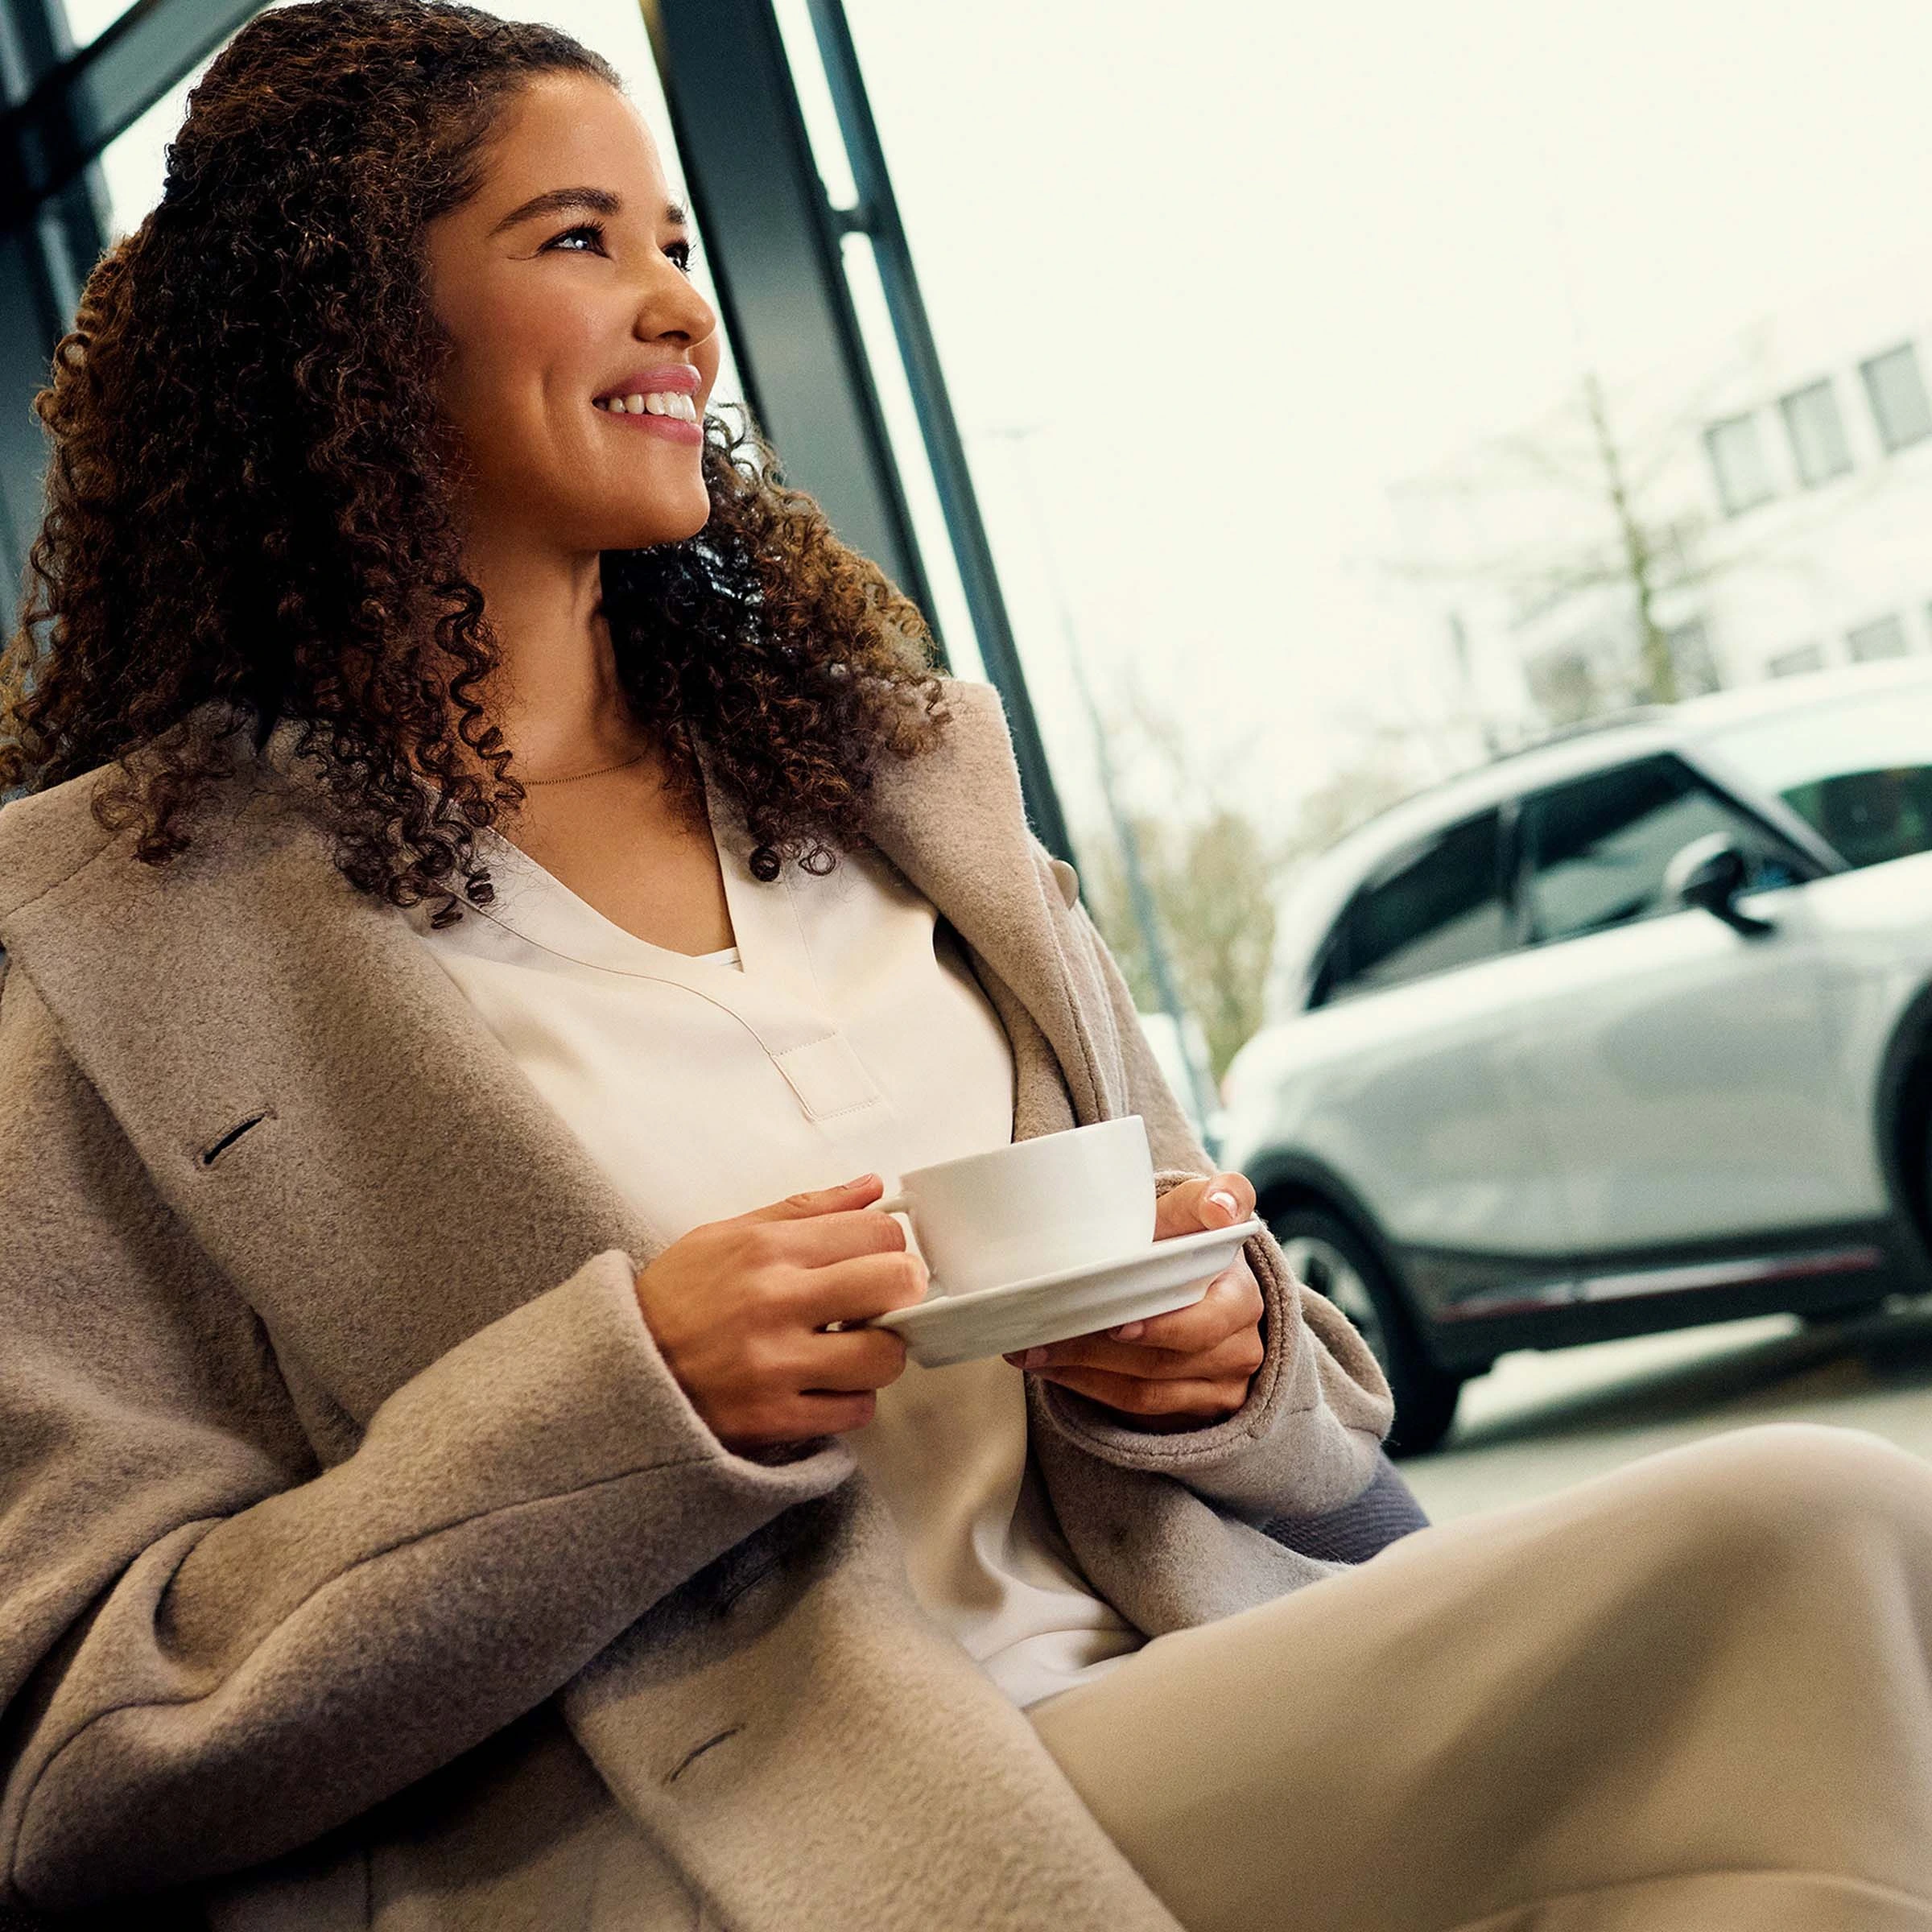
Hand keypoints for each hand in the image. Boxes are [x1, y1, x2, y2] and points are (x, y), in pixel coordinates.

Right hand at [631, 1174, 926, 1454]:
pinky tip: (824, 1385)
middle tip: (884, 1301)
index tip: (879, 1257)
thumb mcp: (724, 1235)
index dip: (890, 1244)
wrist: (615, 1374)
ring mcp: (775, 1366)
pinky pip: (856, 1411)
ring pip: (885, 1356)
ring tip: (851, 1347)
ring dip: (880, 1353)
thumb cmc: (672, 1301)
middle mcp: (774, 1303)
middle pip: (897, 1285)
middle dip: (903, 1292)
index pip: (877, 1231)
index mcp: (765, 1249)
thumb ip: (805, 1209)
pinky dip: (851, 1399)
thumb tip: (871, 1186)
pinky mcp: (773, 1420)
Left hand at [1003, 1171, 1264, 1430]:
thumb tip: (1219, 1207)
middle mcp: (1243, 1337)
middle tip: (1043, 1336)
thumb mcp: (1186, 1215)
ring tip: (1031, 1350)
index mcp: (1239, 1288)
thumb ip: (1196, 1202)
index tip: (1118, 1328)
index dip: (1166, 1325)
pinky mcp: (1203, 1409)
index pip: (1212, 1314)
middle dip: (1099, 1349)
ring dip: (1083, 1370)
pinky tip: (1053, 1367)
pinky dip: (1089, 1387)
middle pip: (1167, 1355)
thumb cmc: (1178, 1243)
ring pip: (1149, 1387)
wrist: (1190, 1285)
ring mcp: (1227, 1379)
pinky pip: (1141, 1407)